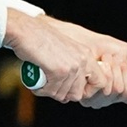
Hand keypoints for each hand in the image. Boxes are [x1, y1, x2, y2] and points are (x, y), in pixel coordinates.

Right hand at [4, 13, 126, 106]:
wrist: (26, 31)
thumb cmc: (39, 41)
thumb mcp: (64, 52)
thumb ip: (73, 68)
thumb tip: (71, 93)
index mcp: (86, 56)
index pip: (100, 82)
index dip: (87, 91)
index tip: (72, 89)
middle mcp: (82, 61)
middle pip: (78, 94)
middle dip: (63, 93)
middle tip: (50, 84)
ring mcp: (72, 67)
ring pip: (63, 95)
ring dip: (49, 91)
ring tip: (40, 78)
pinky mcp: (59, 72)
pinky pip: (52, 92)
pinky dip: (41, 89)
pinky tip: (36, 78)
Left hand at [46, 19, 126, 108]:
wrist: (75, 41)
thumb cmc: (96, 46)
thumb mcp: (126, 51)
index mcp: (120, 88)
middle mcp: (108, 96)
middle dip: (125, 72)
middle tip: (115, 60)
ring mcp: (96, 97)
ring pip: (117, 91)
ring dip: (115, 69)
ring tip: (105, 59)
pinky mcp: (85, 94)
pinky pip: (105, 88)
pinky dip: (106, 71)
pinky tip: (99, 63)